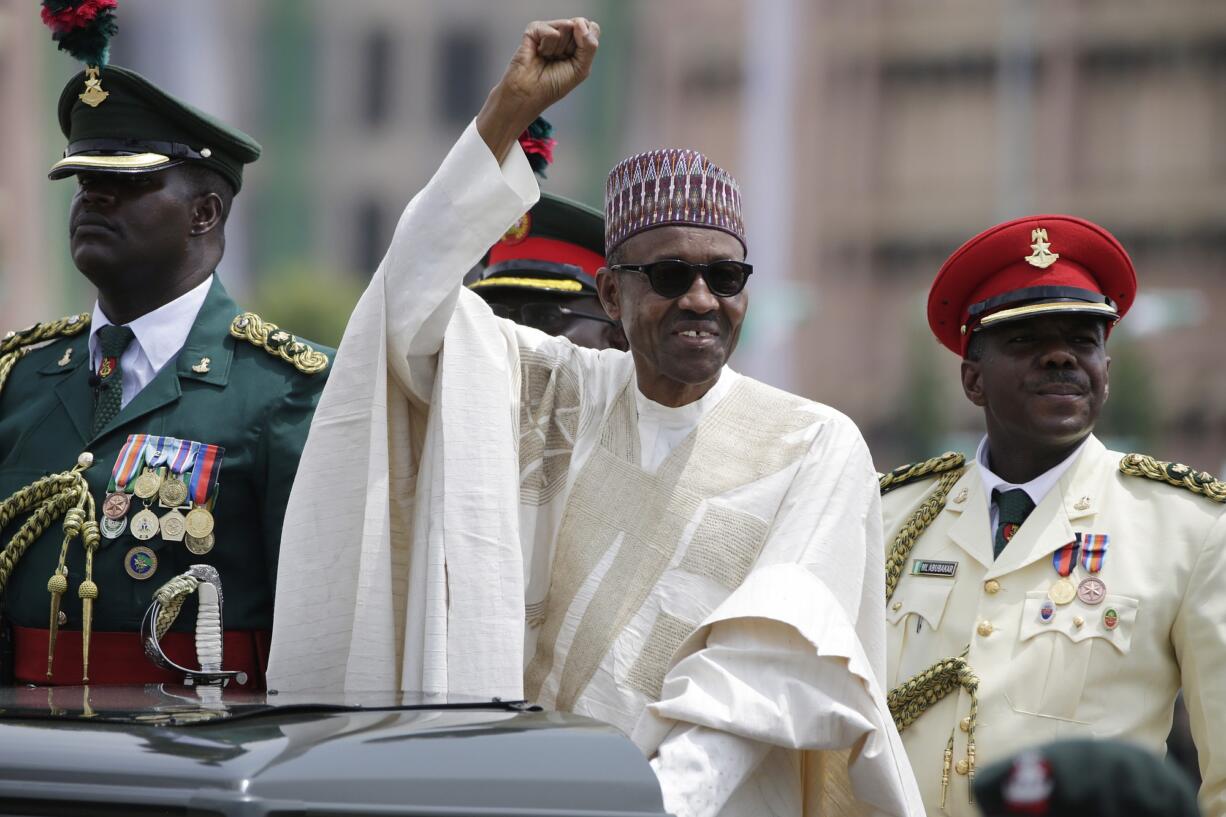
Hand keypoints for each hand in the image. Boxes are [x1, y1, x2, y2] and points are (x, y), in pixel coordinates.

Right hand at [476, 17, 599, 161]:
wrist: (529, 93)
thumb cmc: (553, 85)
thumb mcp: (581, 68)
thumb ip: (590, 45)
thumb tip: (580, 23)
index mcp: (577, 44)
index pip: (591, 28)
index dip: (586, 41)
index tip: (575, 58)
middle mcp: (564, 35)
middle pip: (579, 26)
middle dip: (572, 47)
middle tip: (558, 60)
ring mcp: (549, 30)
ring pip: (566, 26)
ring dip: (558, 49)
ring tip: (547, 57)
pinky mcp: (534, 30)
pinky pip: (551, 30)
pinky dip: (547, 46)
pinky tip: (539, 53)